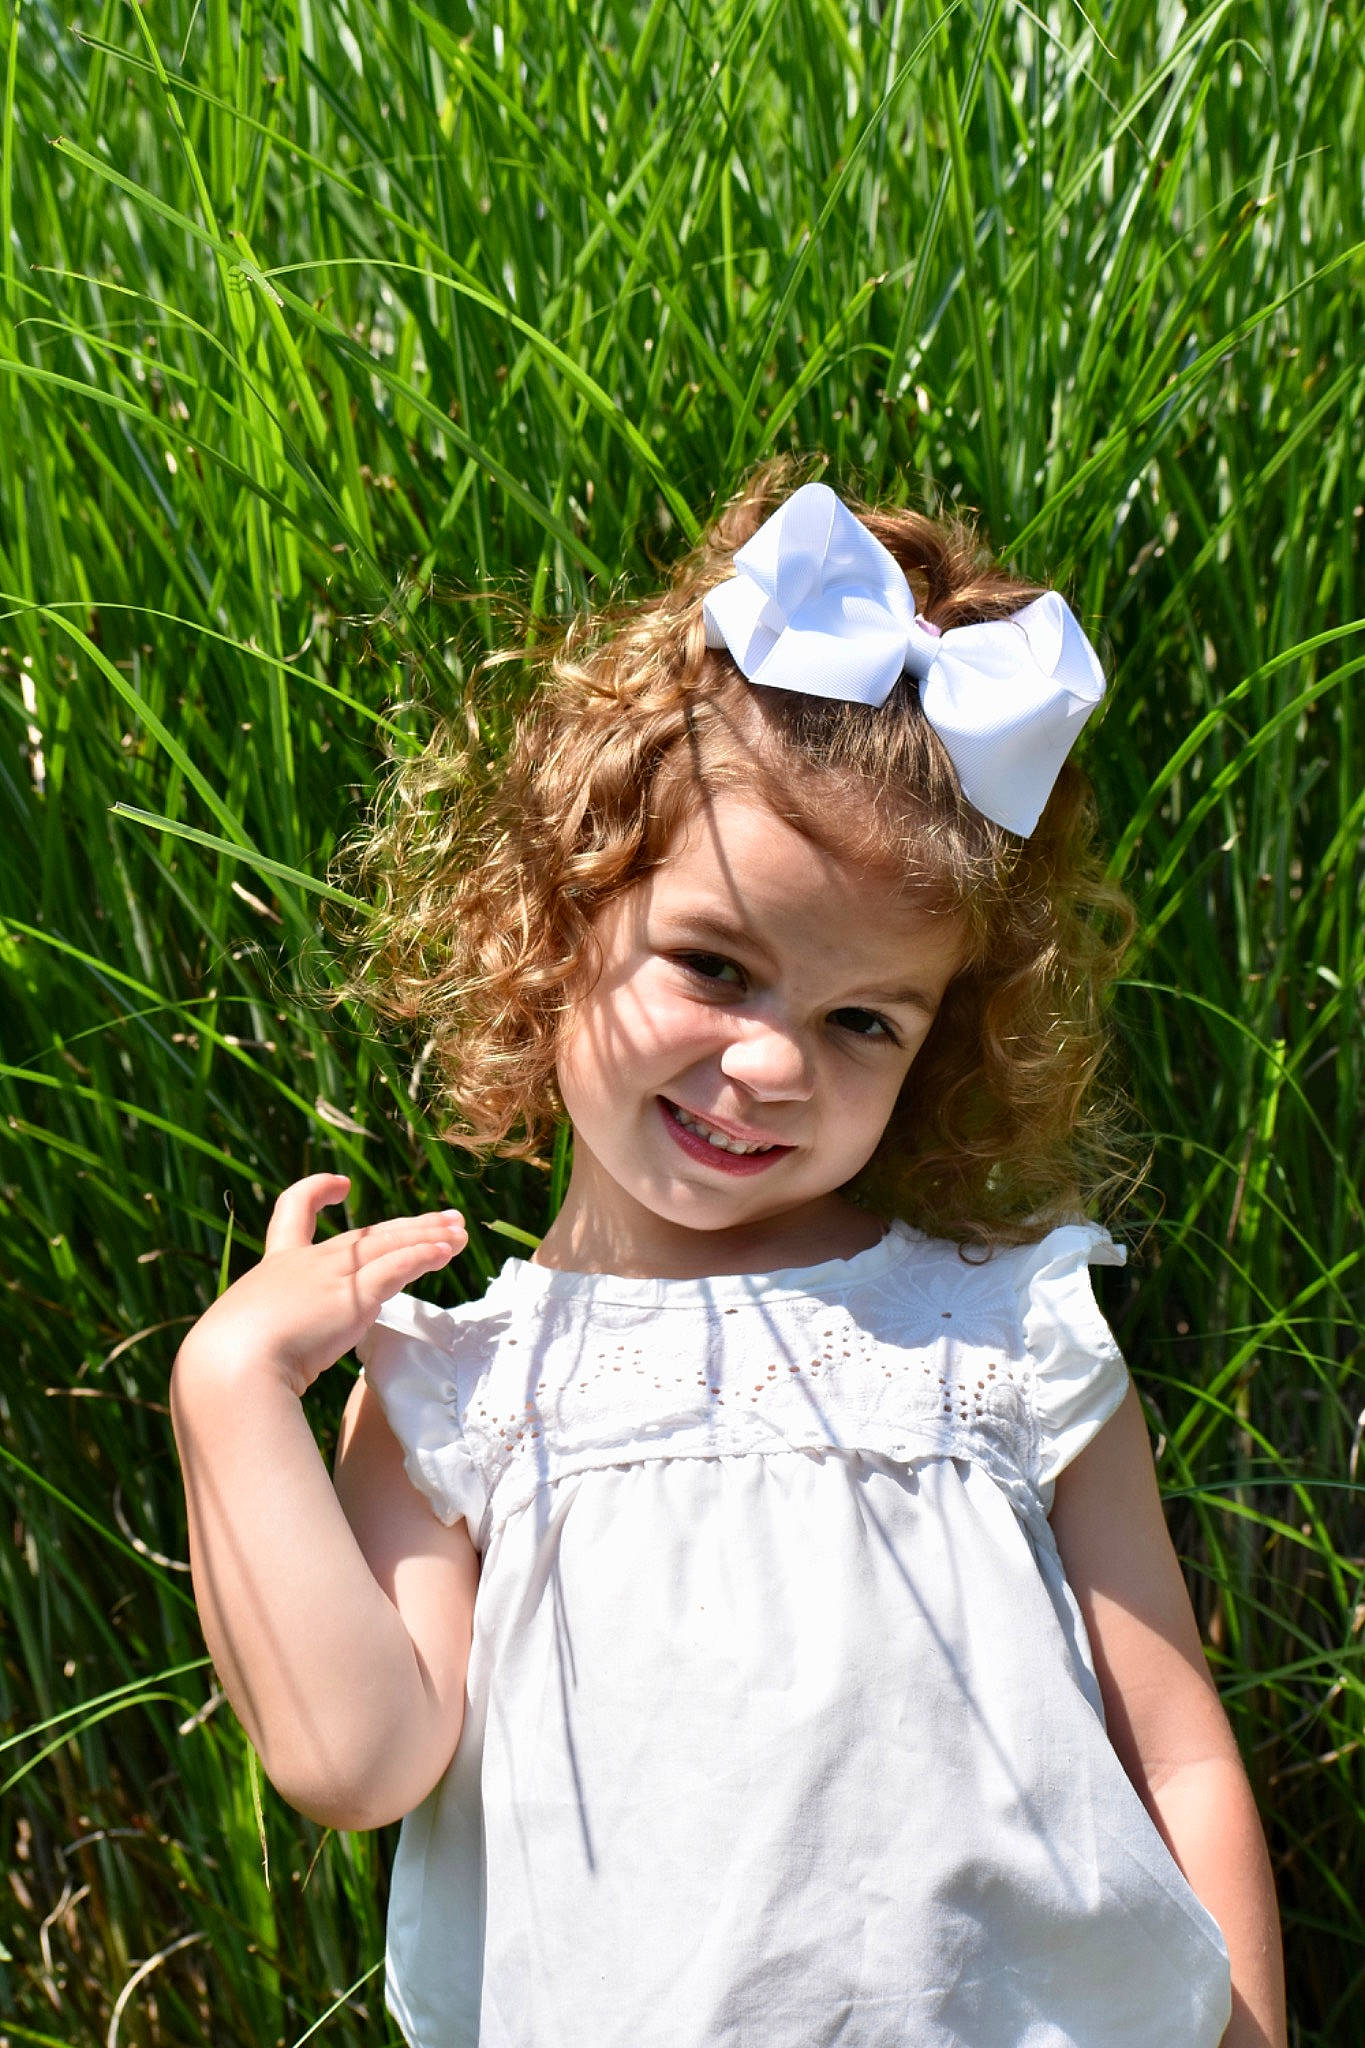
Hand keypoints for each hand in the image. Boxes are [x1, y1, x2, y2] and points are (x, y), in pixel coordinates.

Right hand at [174, 1173, 466, 1397]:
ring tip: (459, 1231)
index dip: (317, 1191)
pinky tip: (446, 1250)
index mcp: (275, 1267)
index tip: (341, 1184)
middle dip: (409, 1227)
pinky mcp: (353, 1297)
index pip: (292, 1213)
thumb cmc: (227, 1365)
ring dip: (429, 1236)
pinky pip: (398, 1266)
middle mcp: (306, 1263)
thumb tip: (264, 1361)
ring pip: (390, 1245)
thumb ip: (260, 1338)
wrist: (230, 1368)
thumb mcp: (239, 1339)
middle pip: (367, 1234)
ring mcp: (331, 1276)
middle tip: (445, 1219)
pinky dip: (424, 1255)